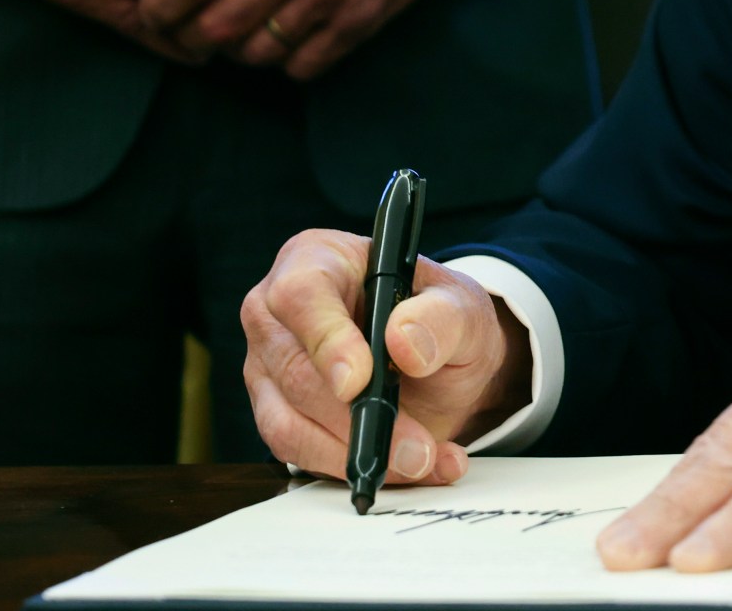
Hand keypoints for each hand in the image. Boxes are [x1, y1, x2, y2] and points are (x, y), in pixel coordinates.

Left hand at [137, 0, 436, 78]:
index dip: (159, 7)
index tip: (154, 12)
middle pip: (218, 27)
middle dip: (192, 37)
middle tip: (190, 32)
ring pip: (258, 52)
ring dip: (239, 50)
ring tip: (239, 34)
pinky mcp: (362, 16)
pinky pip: (305, 65)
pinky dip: (285, 60)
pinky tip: (284, 39)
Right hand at [241, 229, 531, 486]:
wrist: (441, 365)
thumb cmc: (440, 319)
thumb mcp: (462, 307)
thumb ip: (443, 318)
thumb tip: (404, 343)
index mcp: (315, 261)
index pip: (300, 295)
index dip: (326, 340)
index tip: (359, 382)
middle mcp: (277, 314)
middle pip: (294, 371)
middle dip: (357, 419)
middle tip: (417, 448)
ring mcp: (269, 369)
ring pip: (288, 424)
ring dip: (356, 454)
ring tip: (422, 461)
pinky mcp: (278, 416)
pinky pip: (301, 455)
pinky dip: (355, 469)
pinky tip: (409, 470)